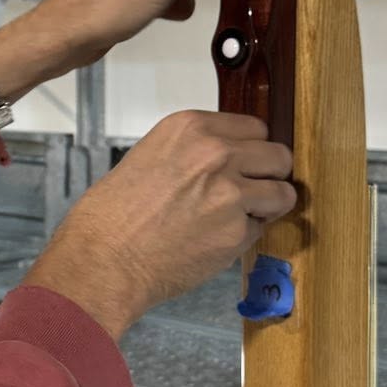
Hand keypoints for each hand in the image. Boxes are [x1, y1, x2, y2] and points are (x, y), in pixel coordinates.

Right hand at [21, 111, 296, 339]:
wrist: (103, 260)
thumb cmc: (111, 217)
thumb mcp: (149, 157)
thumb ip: (192, 153)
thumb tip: (224, 161)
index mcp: (190, 128)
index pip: (255, 126)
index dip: (252, 149)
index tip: (246, 163)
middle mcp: (216, 152)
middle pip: (278, 154)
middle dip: (269, 174)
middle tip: (251, 190)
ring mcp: (231, 192)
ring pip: (283, 192)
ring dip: (269, 206)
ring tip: (242, 217)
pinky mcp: (237, 231)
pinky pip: (262, 228)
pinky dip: (247, 236)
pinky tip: (217, 240)